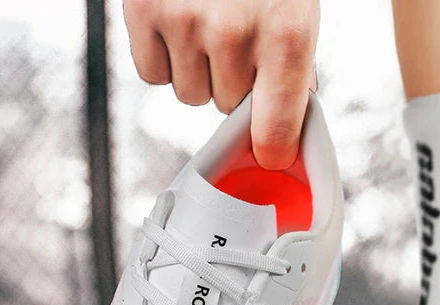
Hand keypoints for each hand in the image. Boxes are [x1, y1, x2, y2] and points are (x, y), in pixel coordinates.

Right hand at [123, 0, 319, 168]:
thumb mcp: (297, 9)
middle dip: (232, 82)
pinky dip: (162, 56)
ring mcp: (184, 20)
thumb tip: (282, 133)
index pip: (275, 130)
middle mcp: (233, 32)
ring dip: (197, 69)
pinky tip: (175, 21)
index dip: (272, 149)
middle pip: (226, 108)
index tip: (270, 155)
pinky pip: (153, 74)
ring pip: (189, 94)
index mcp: (285, 34)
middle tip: (235, 38)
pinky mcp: (142, 8)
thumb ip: (294, 70)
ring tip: (205, 22)